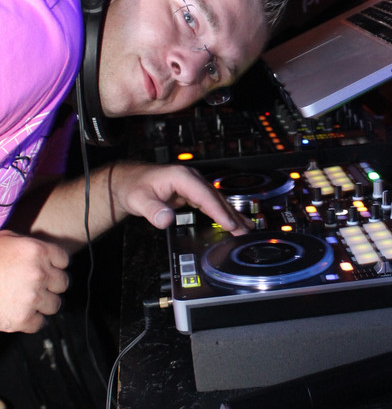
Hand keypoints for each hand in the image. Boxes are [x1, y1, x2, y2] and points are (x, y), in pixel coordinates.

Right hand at [0, 230, 69, 332]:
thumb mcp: (5, 240)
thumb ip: (26, 245)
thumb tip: (41, 253)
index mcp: (37, 251)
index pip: (63, 260)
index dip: (54, 266)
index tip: (48, 270)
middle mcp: (39, 273)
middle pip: (62, 283)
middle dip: (51, 285)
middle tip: (37, 287)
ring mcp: (32, 296)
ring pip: (55, 305)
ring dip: (43, 304)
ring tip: (28, 301)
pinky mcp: (22, 318)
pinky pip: (39, 323)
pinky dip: (30, 321)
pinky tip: (19, 314)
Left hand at [108, 163, 252, 234]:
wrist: (128, 181)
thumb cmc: (133, 187)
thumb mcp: (139, 200)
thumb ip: (152, 210)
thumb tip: (165, 219)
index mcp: (182, 177)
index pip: (205, 196)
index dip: (219, 212)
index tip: (230, 225)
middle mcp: (190, 178)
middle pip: (216, 198)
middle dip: (231, 215)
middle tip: (245, 231)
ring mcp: (192, 184)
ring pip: (216, 200)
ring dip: (231, 214)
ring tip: (246, 228)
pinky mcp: (192, 192)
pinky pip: (210, 202)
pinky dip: (222, 212)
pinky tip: (231, 221)